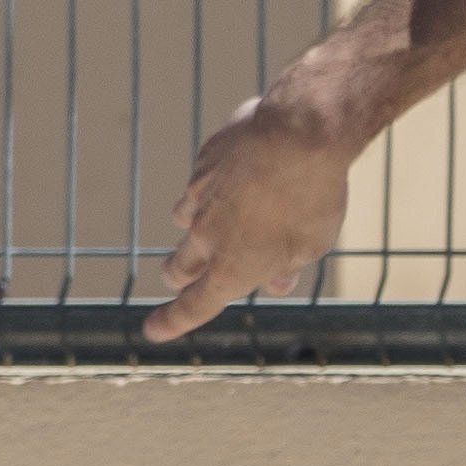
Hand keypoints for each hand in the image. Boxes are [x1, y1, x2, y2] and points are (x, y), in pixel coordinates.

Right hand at [153, 85, 357, 343]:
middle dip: (179, 276)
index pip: (195, 305)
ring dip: (195, 227)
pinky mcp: (202, 164)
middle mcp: (207, 237)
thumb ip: (287, 265)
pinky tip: (239, 174)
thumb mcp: (312, 244)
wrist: (298, 134)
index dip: (172, 320)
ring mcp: (199, 198)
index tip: (152, 330)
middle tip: (180, 277)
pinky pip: (200, 183)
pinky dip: (213, 186)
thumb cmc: (313, 196)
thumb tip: (275, 283)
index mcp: (234, 267)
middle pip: (179, 268)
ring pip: (183, 222)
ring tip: (217, 220)